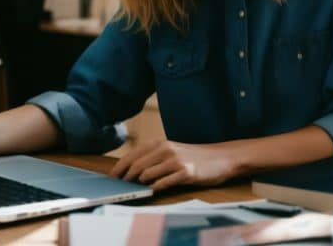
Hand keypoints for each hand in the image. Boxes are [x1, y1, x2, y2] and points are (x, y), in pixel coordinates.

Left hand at [109, 140, 239, 190]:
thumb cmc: (194, 156)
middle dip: (125, 178)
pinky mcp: (186, 173)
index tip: (111, 178)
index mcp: (160, 143)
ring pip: (147, 174)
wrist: (221, 158)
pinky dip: (156, 188)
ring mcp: (176, 161)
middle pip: (136, 165)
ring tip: (137, 189)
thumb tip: (130, 170)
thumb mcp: (172, 151)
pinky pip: (164, 183)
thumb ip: (153, 157)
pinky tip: (154, 190)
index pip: (132, 155)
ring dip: (140, 184)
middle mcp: (166, 149)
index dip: (119, 168)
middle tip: (121, 187)